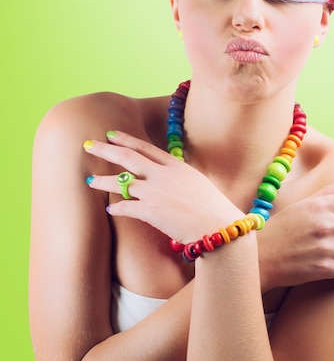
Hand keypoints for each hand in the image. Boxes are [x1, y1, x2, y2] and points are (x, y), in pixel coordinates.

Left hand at [83, 131, 242, 241]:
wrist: (217, 225)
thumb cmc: (212, 207)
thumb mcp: (197, 182)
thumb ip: (179, 176)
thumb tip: (167, 176)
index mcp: (176, 166)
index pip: (146, 147)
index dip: (126, 140)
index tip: (112, 134)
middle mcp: (163, 175)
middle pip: (128, 157)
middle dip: (106, 150)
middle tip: (89, 145)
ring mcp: (155, 192)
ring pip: (121, 182)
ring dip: (102, 180)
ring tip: (89, 180)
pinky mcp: (150, 212)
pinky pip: (126, 207)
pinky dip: (116, 207)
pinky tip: (110, 209)